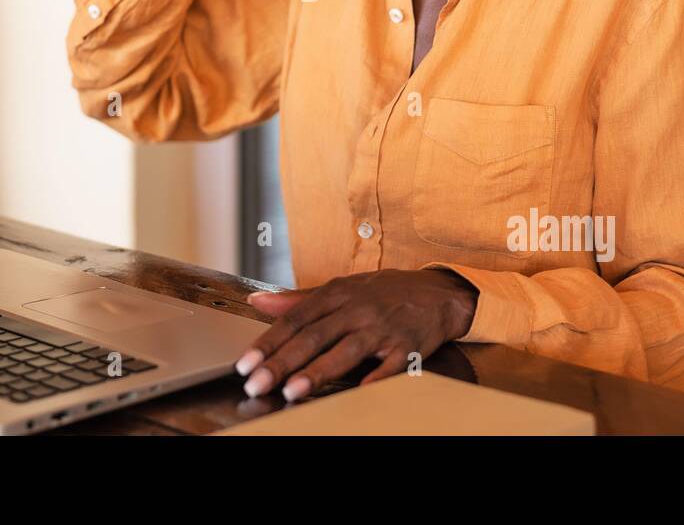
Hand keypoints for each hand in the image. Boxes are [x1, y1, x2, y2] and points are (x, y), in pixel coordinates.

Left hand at [234, 269, 477, 401]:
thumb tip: (257, 302)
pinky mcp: (407, 347)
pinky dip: (372, 381)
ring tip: (291, 390)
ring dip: (317, 372)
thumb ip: (298, 299)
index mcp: (337, 294)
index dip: (268, 342)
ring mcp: (382, 328)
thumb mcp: (342, 288)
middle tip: (256, 383)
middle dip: (281, 362)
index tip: (245, 363)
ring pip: (344, 351)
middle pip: (313, 336)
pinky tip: (354, 395)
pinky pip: (388, 368)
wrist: (438, 292)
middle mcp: (357, 308)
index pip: (294, 318)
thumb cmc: (383, 293)